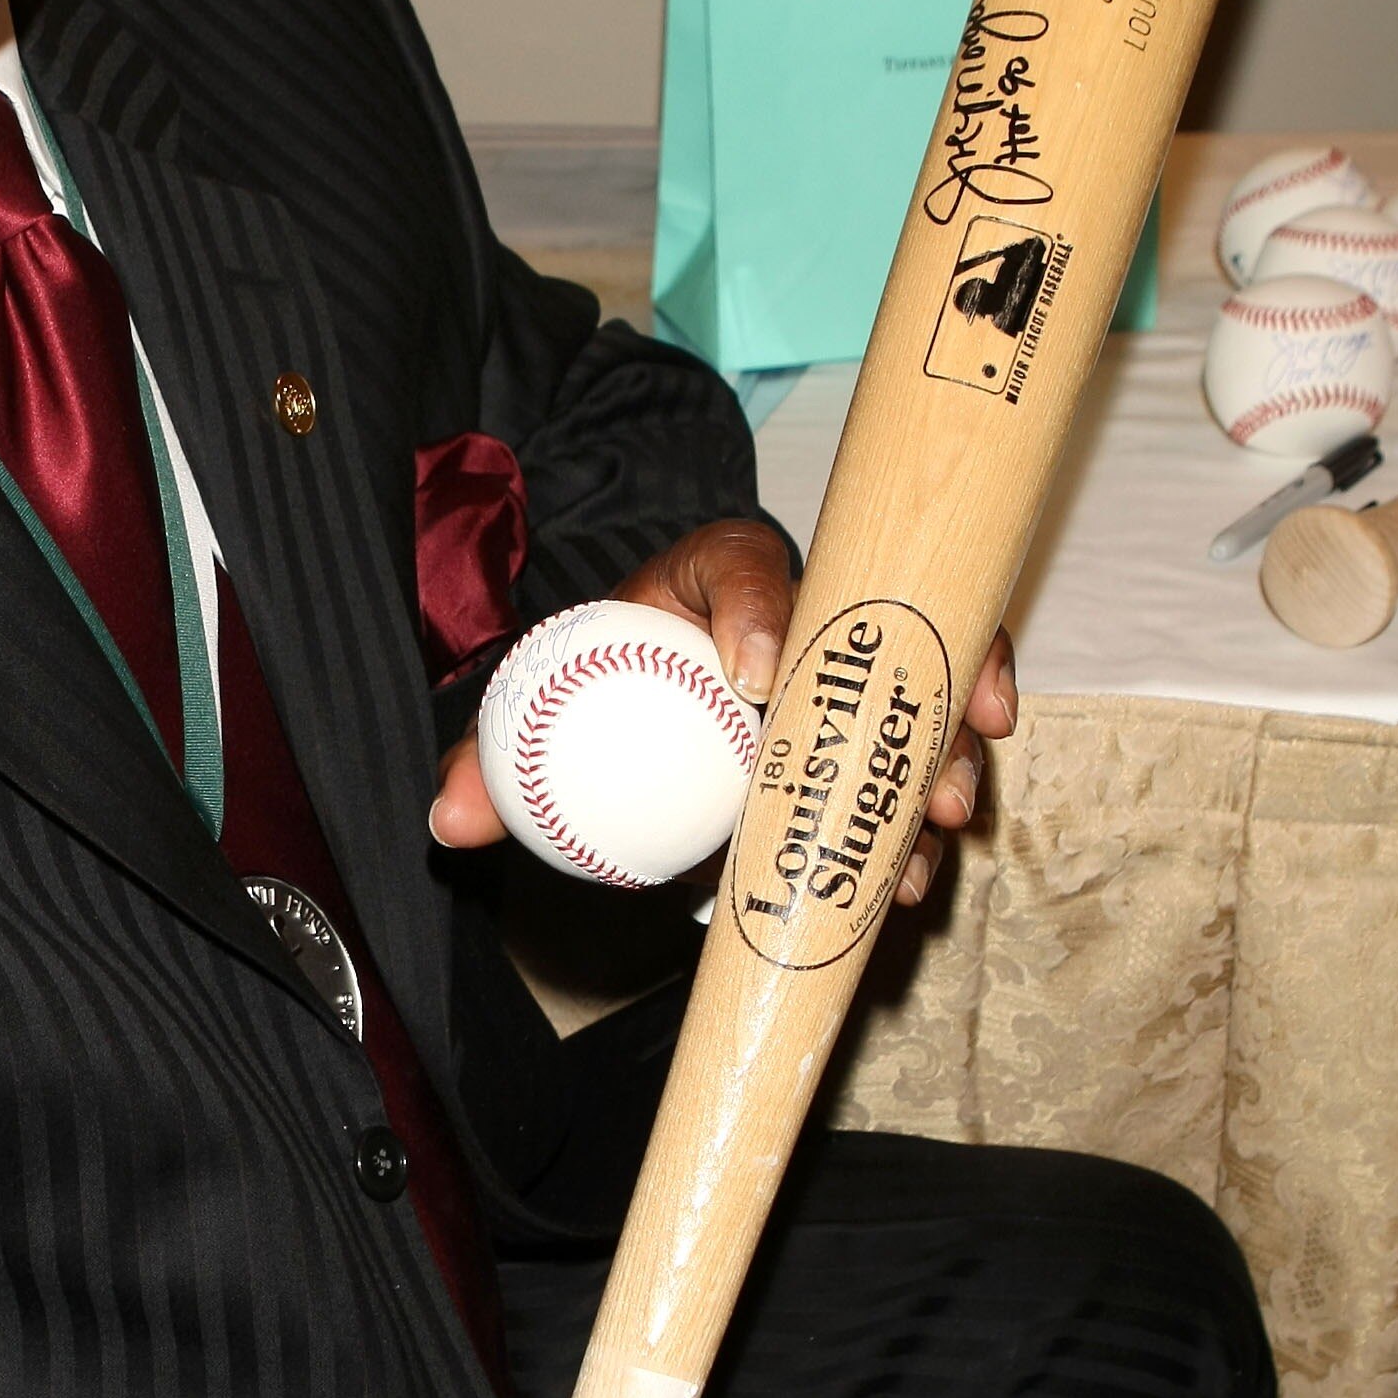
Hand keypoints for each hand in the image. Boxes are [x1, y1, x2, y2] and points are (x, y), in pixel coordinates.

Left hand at [428, 516, 1018, 904]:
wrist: (636, 689)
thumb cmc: (602, 678)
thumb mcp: (547, 705)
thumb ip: (497, 759)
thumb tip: (451, 819)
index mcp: (708, 571)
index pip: (739, 565)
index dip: (758, 612)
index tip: (754, 678)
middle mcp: (798, 598)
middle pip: (869, 621)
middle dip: (910, 690)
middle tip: (917, 772)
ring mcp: (844, 650)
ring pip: (920, 674)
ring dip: (945, 749)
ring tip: (947, 819)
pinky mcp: (868, 702)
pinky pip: (928, 723)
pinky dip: (945, 771)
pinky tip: (945, 831)